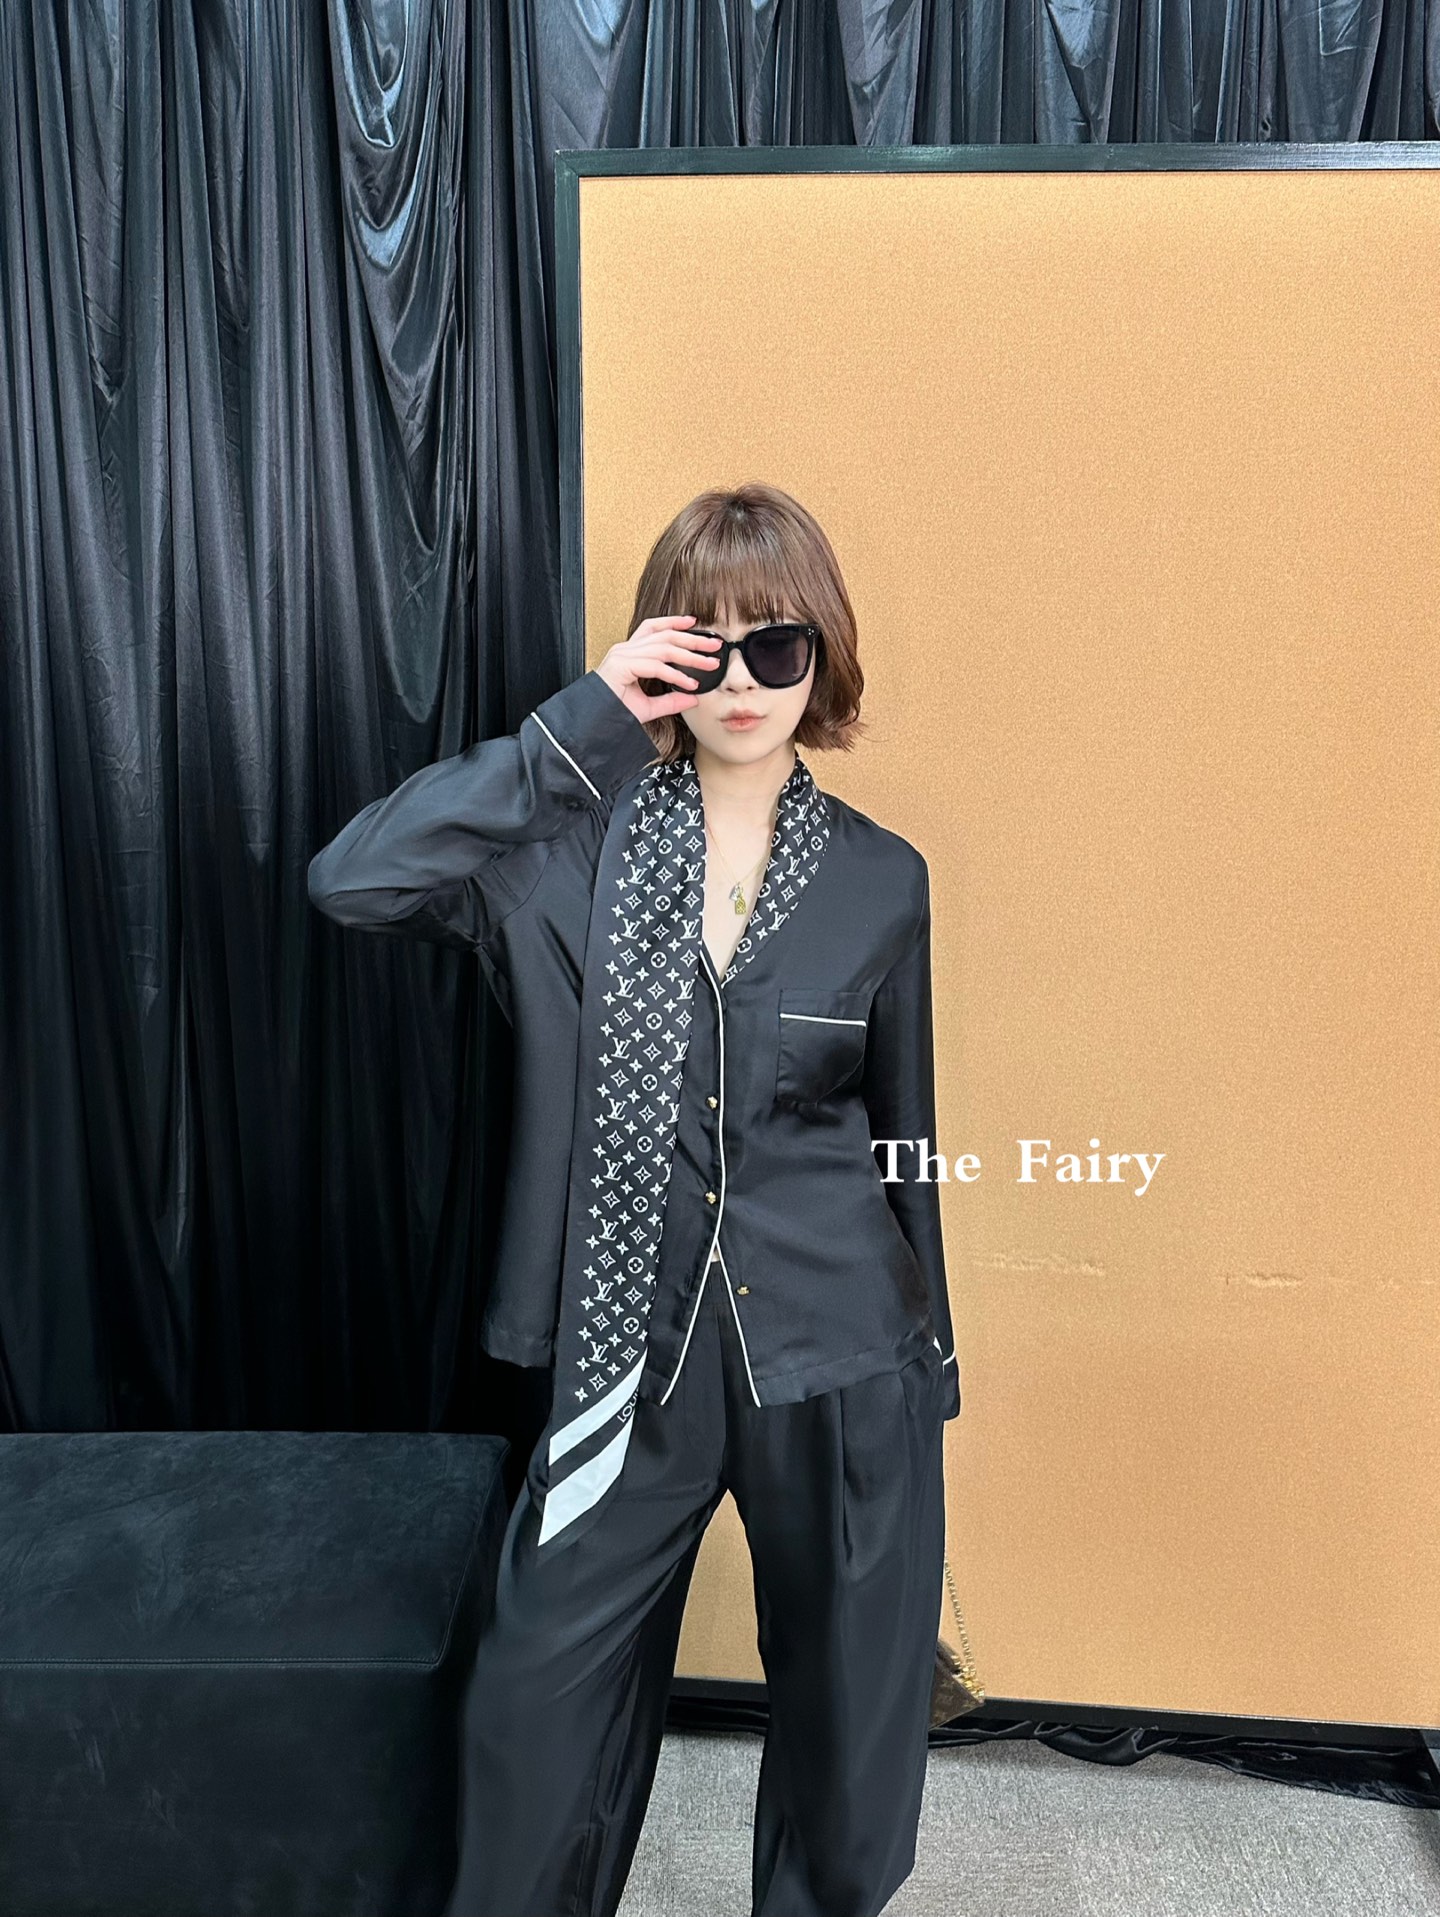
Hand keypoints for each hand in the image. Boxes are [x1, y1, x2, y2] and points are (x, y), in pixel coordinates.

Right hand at [594, 616, 720, 722]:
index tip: (694, 622)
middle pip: (665, 635)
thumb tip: (693, 699)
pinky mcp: (622, 666)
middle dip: (693, 638)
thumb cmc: (614, 713)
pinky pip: (656, 666)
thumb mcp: (648, 707)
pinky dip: (675, 675)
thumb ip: (670, 701)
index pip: (653, 628)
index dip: (673, 622)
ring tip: (709, 664)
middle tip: (715, 645)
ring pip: (664, 648)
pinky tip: (689, 683)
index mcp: (628, 653)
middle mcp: (625, 650)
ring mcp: (622, 656)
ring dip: (691, 655)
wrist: (592, 723)